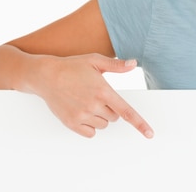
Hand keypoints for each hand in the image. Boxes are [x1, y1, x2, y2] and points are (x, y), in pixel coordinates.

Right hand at [30, 53, 153, 137]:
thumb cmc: (72, 66)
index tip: (150, 134)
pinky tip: (82, 112)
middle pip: (115, 117)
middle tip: (97, 95)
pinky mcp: (71, 123)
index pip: (126, 112)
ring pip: (103, 125)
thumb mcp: (95, 61)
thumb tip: (133, 63)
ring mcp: (82, 115)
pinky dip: (90, 126)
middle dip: (111, 108)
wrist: (45, 76)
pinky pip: (90, 133)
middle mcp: (94, 105)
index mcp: (103, 91)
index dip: (140, 124)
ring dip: (100, 117)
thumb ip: (116, 65)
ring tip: (87, 101)